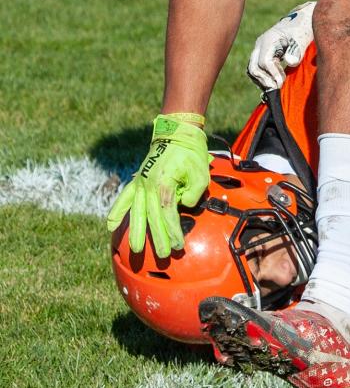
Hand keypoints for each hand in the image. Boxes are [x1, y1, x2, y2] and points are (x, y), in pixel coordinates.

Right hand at [106, 114, 209, 257]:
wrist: (177, 132)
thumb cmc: (191, 151)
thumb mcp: (201, 171)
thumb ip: (195, 192)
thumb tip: (186, 206)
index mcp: (164, 183)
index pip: (168, 213)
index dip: (172, 230)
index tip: (177, 245)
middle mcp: (148, 185)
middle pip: (151, 217)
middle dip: (156, 238)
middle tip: (162, 255)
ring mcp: (141, 183)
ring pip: (136, 212)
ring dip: (135, 231)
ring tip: (134, 249)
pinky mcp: (138, 180)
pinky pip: (124, 198)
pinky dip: (116, 211)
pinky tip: (110, 226)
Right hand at [247, 2, 316, 90]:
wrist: (302, 20)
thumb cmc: (303, 28)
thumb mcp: (302, 38)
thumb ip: (296, 49)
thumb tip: (290, 62)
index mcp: (268, 40)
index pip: (264, 62)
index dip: (273, 74)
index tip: (282, 83)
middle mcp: (260, 45)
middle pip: (253, 67)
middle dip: (264, 80)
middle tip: (276, 89)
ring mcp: (260, 50)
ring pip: (253, 70)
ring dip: (262, 81)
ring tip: (275, 89)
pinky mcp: (263, 54)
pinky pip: (258, 69)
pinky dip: (263, 78)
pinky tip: (273, 85)